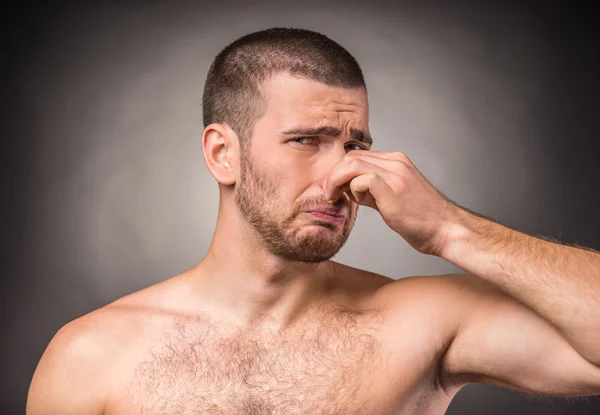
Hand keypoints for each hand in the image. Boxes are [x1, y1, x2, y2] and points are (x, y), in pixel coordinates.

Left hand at [323, 150, 456, 255]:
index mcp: (395, 162)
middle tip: (329, 194)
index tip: (333, 189)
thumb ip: (371, 190)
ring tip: (335, 197)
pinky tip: (359, 202)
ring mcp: (396, 174)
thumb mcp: (392, 198)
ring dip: (337, 181)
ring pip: (352, 164)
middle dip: (333, 175)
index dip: (339, 171)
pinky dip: (353, 190)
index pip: (357, 156)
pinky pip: (362, 179)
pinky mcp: (394, 189)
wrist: (445, 229)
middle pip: (351, 156)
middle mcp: (395, 163)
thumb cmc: (422, 218)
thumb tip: (348, 189)